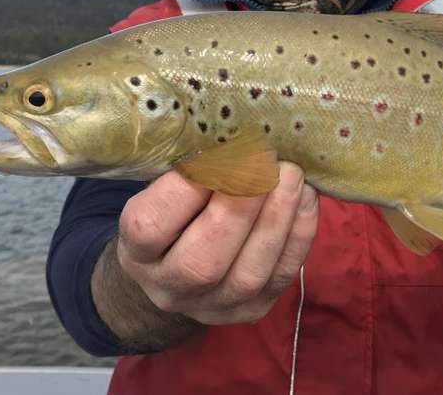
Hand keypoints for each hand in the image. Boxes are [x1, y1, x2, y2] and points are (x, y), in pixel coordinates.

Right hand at [115, 161, 318, 324]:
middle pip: (204, 260)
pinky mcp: (253, 309)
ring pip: (249, 273)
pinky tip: (305, 196)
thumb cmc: (172, 212)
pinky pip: (282, 274)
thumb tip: (227, 134)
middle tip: (264, 161)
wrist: (178, 272)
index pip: (151, 227)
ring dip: (277, 217)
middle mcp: (169, 288)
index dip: (186, 188)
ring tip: (291, 174)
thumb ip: (185, 168)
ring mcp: (213, 306)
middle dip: (240, 205)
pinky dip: (299, 231)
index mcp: (137, 253)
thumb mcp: (160, 188)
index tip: (217, 150)